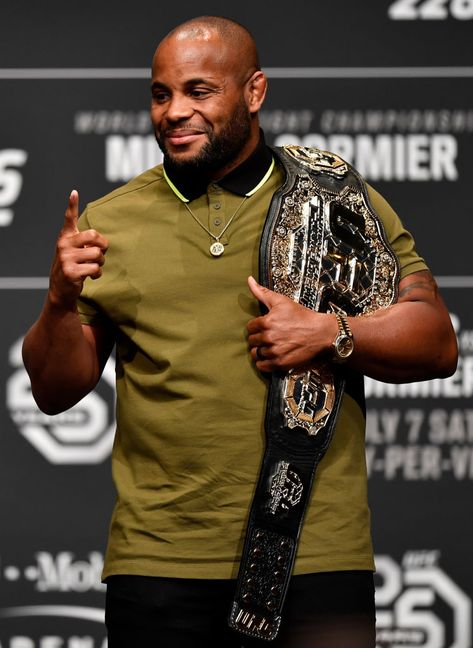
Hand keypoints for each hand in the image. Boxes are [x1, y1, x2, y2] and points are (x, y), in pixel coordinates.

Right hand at [48, 190, 108, 307]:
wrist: (61, 290)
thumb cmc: (72, 267)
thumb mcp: (73, 252)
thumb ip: (83, 243)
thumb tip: (101, 242)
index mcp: (65, 237)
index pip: (69, 219)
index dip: (72, 205)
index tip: (74, 192)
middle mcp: (64, 245)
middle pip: (94, 236)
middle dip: (103, 246)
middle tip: (100, 253)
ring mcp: (66, 258)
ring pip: (97, 254)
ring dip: (101, 262)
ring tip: (94, 266)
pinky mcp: (71, 272)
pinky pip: (95, 268)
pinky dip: (97, 273)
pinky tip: (91, 276)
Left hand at [246, 276, 337, 371]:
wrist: (321, 333)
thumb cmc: (303, 317)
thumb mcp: (282, 301)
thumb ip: (263, 292)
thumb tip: (249, 280)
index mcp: (267, 322)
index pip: (249, 328)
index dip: (256, 327)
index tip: (264, 327)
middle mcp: (269, 338)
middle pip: (252, 341)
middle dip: (258, 338)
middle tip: (268, 337)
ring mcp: (274, 351)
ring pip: (255, 354)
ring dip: (260, 351)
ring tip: (269, 347)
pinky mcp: (280, 363)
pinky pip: (262, 366)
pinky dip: (263, 363)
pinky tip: (270, 357)